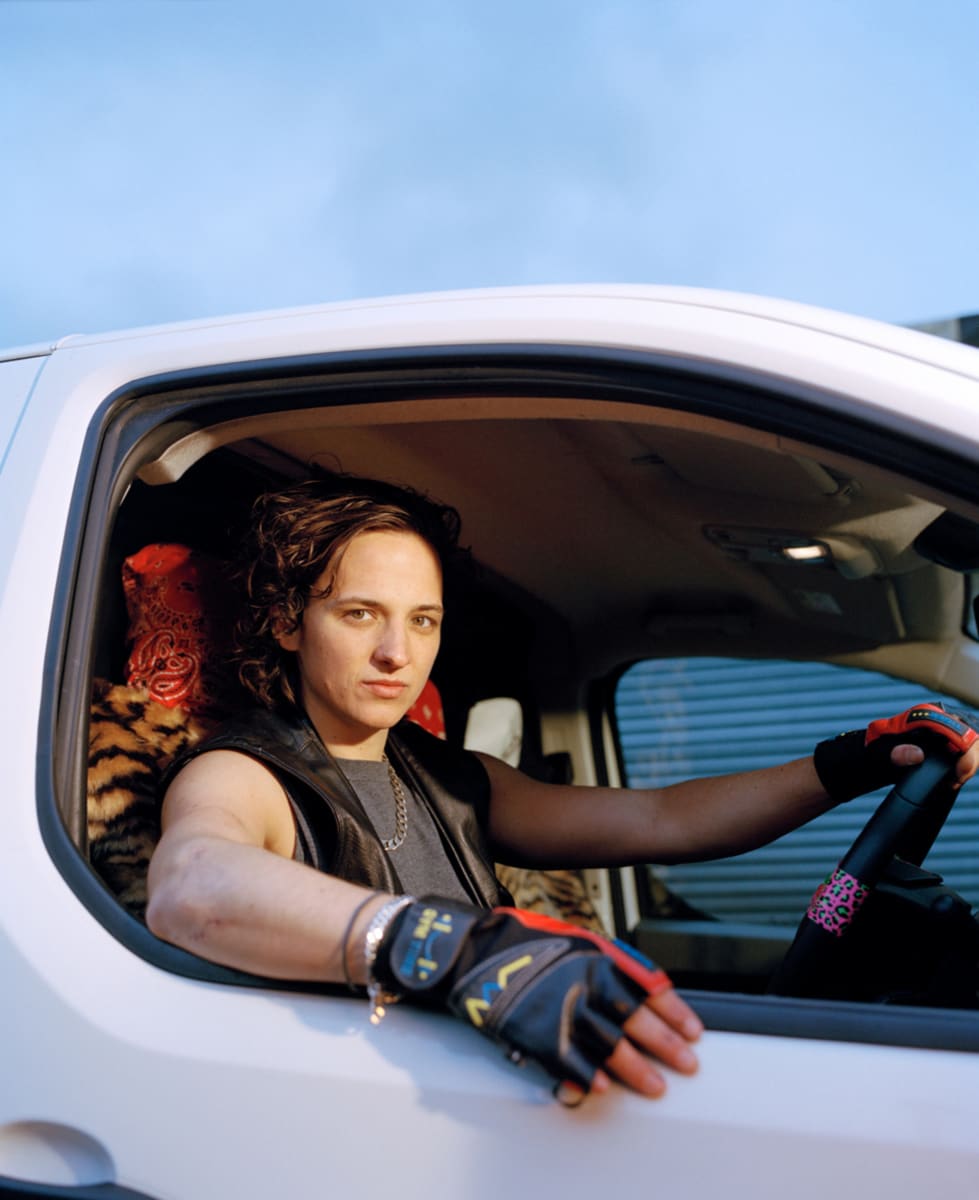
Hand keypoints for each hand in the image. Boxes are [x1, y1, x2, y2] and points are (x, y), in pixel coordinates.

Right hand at [373, 896, 701, 1102]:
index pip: (648, 989)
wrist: (473, 952)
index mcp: (597, 959)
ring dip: (637, 1070)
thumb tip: (649, 986)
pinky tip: (605, 1088)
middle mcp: (584, 987)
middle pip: (637, 1023)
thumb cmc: (525, 941)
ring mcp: (562, 1014)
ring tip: (656, 1086)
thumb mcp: (576, 939)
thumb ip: (613, 961)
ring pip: (611, 1048)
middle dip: (667, 1045)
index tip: (694, 1030)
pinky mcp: (538, 1036)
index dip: (675, 1012)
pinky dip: (590, 1079)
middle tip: (687, 1063)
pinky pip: (571, 1065)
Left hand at [814, 703, 978, 801]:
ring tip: (956, 779)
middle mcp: (936, 720)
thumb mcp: (877, 755)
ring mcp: (942, 733)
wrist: (867, 760)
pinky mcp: (944, 745)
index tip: (959, 773)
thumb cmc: (871, 753)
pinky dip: (965, 764)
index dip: (965, 749)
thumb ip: (894, 754)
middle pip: (969, 733)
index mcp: (921, 715)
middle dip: (971, 756)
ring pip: (970, 742)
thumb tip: (916, 755)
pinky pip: (964, 751)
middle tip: (958, 778)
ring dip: (969, 761)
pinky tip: (955, 778)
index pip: (956, 726)